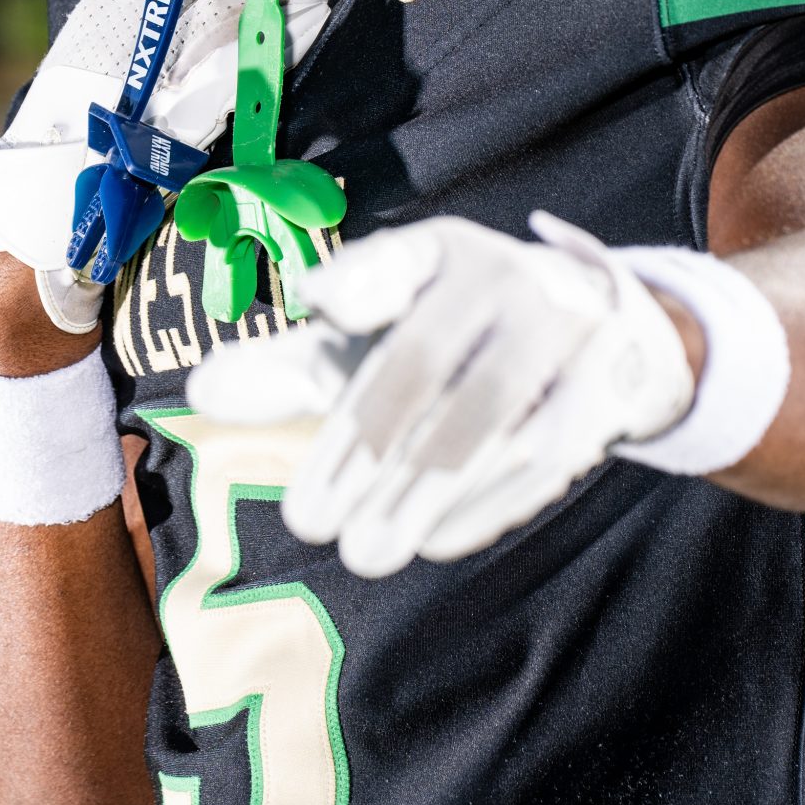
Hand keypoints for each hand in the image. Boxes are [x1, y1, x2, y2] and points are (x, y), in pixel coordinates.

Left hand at [186, 212, 696, 575]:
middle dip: (364, 448)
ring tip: (364, 550)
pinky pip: (543, 454)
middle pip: (424, 363)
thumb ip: (292, 366)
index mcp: (438, 254)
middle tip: (310, 523)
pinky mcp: (604, 389)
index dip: (364, 279)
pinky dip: (484, 503)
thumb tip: (199, 393)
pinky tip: (434, 540)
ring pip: (485, 417)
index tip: (326, 304)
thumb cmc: (456, 340)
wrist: (605, 334)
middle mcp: (502, 277)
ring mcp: (562, 331)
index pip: (396, 261)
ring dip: (419, 492)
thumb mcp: (379, 339)